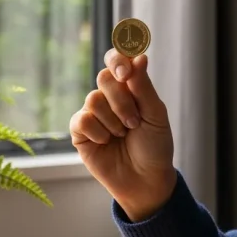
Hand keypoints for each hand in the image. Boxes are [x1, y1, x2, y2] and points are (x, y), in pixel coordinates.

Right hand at [69, 49, 176, 220]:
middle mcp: (109, 97)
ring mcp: (93, 113)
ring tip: (123, 135)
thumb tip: (139, 56)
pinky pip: (82, 119)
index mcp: (130, 88)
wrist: (145, 179)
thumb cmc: (154, 147)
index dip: (118, 58)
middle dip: (122, 101)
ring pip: (93, 98)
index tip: (125, 70)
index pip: (118, 60)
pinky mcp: (80, 132)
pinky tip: (106, 143)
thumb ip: (144, 86)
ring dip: (113, 120)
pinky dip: (98, 132)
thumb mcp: (155, 115)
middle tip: (134, 122)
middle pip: (104, 78)